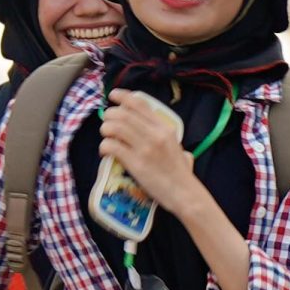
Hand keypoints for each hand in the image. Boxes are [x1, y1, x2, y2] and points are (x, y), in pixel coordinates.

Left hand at [101, 89, 196, 204]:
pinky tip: (106, 152)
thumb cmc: (182, 174)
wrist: (185, 194)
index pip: (140, 104)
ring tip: (106, 137)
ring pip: (114, 128)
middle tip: (107, 124)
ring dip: (105, 130)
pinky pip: (112, 147)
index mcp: (165, 128)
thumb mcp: (179, 148)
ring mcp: (145, 148)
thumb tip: (165, 137)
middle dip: (109, 116)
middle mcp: (155, 134)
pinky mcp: (136, 164)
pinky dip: (104, 147)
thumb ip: (170, 140)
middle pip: (123, 114)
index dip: (122, 96)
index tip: (113, 96)